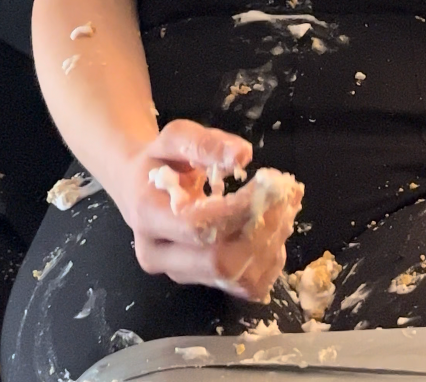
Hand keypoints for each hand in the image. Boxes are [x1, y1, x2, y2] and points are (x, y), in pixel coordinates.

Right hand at [115, 119, 301, 302]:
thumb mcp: (175, 139)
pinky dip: (269, 262)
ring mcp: (180, 275)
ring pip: (235, 277)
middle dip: (261, 229)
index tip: (268, 183)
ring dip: (271, 246)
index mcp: (148, 215)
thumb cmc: (160, 162)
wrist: (140, 189)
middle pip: (219, 260)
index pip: (198, 226)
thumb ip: (205, 143)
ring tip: (285, 211)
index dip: (239, 209)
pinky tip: (274, 233)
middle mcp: (159, 254)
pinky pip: (245, 286)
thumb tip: (242, 155)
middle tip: (285, 197)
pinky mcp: (201, 283)